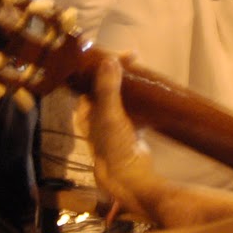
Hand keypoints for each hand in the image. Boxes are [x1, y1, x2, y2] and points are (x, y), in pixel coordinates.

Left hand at [87, 54, 156, 218]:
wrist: (131, 176)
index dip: (100, 67)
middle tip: (132, 59)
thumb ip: (108, 88)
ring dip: (127, 85)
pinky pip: (132, 108)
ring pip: (118, 97)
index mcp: (85, 114)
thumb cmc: (114, 146)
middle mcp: (96, 118)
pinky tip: (147, 90)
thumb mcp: (109, 115)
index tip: (119, 55)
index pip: (89, 82)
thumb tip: (109, 59)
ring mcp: (113, 125)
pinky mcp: (130, 131)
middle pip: (103, 88)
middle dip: (116, 73)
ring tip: (140, 71)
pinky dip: (138, 99)